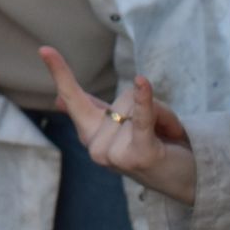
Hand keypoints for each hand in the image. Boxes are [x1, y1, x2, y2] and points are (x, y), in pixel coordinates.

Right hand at [39, 46, 195, 204]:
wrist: (185, 180)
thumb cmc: (150, 147)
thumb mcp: (118, 125)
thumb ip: (91, 111)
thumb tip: (57, 100)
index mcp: (89, 135)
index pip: (73, 98)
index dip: (59, 72)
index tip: (44, 49)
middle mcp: (95, 146)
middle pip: (124, 98)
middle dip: (148, 108)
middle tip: (157, 134)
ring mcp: (114, 153)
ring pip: (139, 106)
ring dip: (162, 117)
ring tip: (165, 139)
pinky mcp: (138, 155)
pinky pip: (142, 119)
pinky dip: (145, 101)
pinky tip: (142, 81)